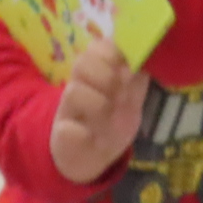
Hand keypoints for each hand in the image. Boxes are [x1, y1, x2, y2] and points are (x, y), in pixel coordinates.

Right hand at [49, 39, 149, 185]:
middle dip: (108, 79)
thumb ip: (138, 79)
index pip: (97, 46)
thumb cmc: (114, 121)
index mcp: (96, 71)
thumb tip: (142, 60)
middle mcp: (78, 85)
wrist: (94, 156)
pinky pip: (68, 129)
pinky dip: (84, 134)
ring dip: (99, 107)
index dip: (113, 54)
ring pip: (74, 92)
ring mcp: (67, 109)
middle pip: (82, 63)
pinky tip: (94, 139)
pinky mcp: (60, 135)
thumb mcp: (132, 100)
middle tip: (120, 97)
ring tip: (109, 120)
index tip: (127, 71)